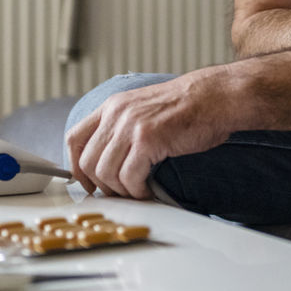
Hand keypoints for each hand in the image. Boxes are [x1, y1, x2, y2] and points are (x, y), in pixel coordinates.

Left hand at [65, 70, 232, 198]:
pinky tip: (148, 190)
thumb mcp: (144, 108)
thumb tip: (109, 160)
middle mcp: (117, 113)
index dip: (76, 167)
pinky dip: (137, 190)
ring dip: (120, 190)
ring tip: (137, 191)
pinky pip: (129, 177)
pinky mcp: (148, 139)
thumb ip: (123, 127)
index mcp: (113, 105)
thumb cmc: (188, 107)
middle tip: (119, 192)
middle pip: (87, 161)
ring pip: (105, 173)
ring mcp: (131, 125)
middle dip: (100, 185)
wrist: (216, 97)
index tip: (88, 183)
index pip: (75, 138)